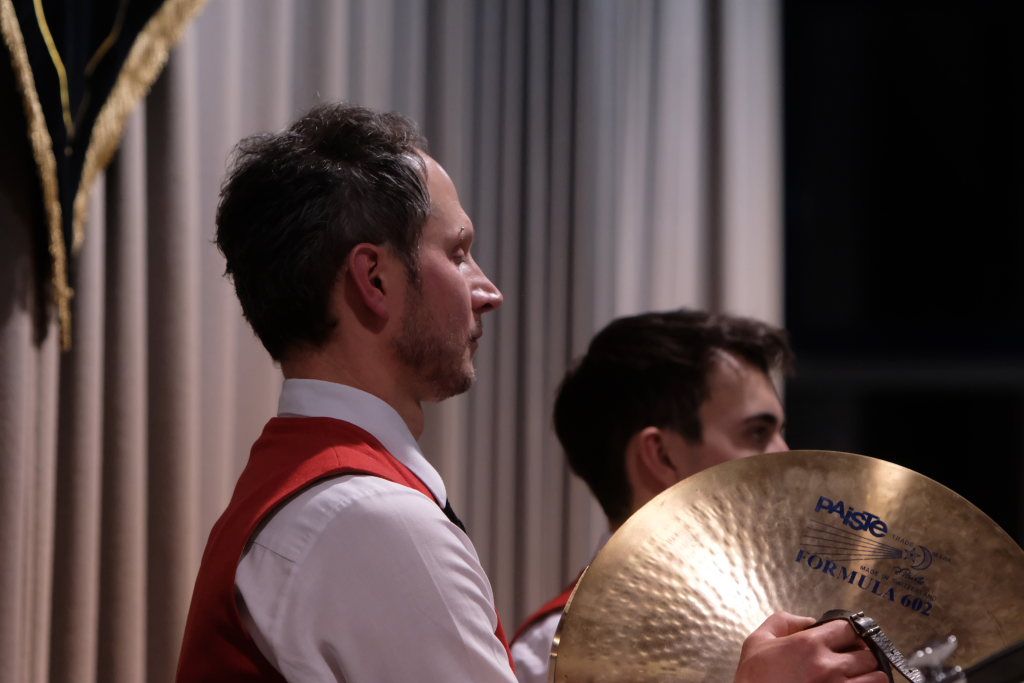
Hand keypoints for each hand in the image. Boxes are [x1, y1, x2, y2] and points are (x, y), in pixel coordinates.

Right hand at [733, 611, 889, 682]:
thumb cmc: (754, 678)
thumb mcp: (758, 640)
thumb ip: (783, 621)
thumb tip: (807, 620)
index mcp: (809, 644)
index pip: (848, 628)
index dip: (847, 630)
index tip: (844, 635)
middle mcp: (829, 666)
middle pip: (867, 653)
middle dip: (861, 652)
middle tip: (852, 655)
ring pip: (876, 676)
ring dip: (870, 672)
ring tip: (859, 673)